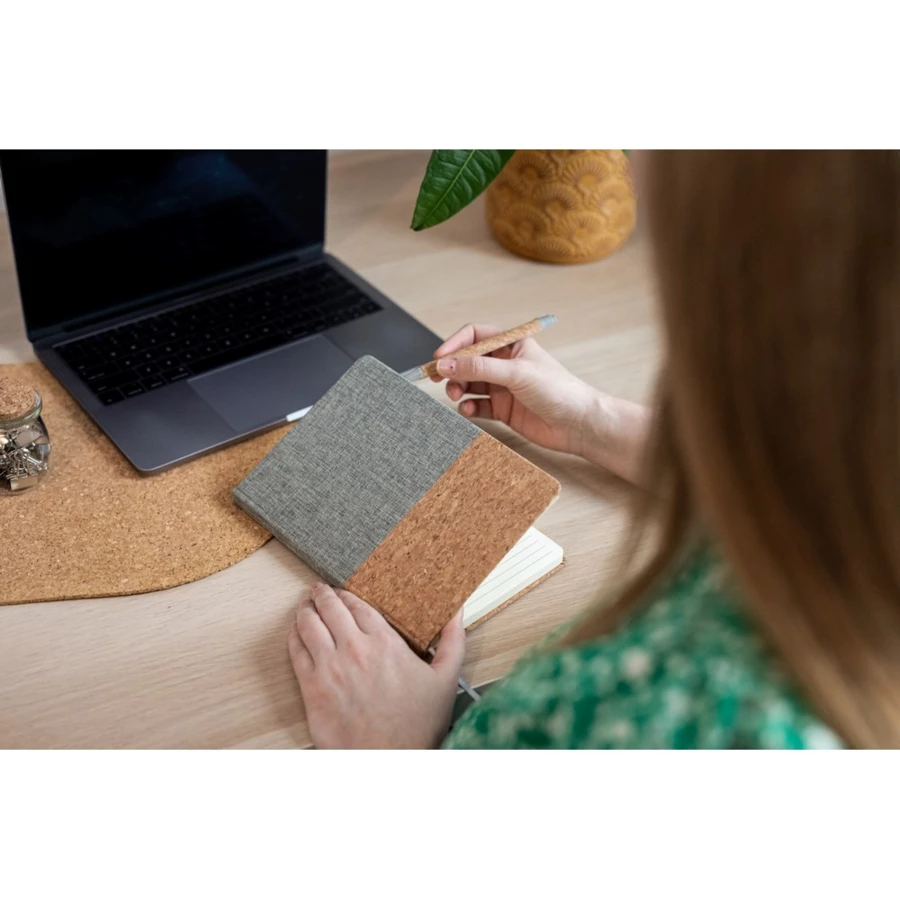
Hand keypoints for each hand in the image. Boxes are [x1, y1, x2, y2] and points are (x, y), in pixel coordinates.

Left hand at [288, 583, 465, 748]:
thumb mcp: (445, 679)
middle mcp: (355, 649)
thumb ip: (453, 641)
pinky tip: (295, 632)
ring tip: (305, 606)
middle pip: (331, 609)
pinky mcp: (312, 688)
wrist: (390, 761)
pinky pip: (296, 652)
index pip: (358, 606)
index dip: (347, 595)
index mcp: (385, 643)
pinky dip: (294, 636)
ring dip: (306, 611)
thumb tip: (458, 612)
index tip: (343, 592)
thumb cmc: (417, 725)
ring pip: (309, 625)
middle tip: (319, 590)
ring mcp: (330, 668)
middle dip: (323, 595)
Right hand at [432, 323, 651, 483]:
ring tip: (455, 396)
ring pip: (469, 384)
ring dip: (458, 389)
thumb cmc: (559, 390)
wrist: (579, 424)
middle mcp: (505, 364)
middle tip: (440, 380)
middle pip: (467, 361)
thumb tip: (446, 364)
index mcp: (512, 345)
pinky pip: (476, 406)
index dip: (455, 345)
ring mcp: (503, 387)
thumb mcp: (517, 373)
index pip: (475, 336)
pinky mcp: (503, 410)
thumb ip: (479, 369)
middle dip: (452, 370)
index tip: (439, 358)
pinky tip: (468, 410)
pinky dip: (468, 408)